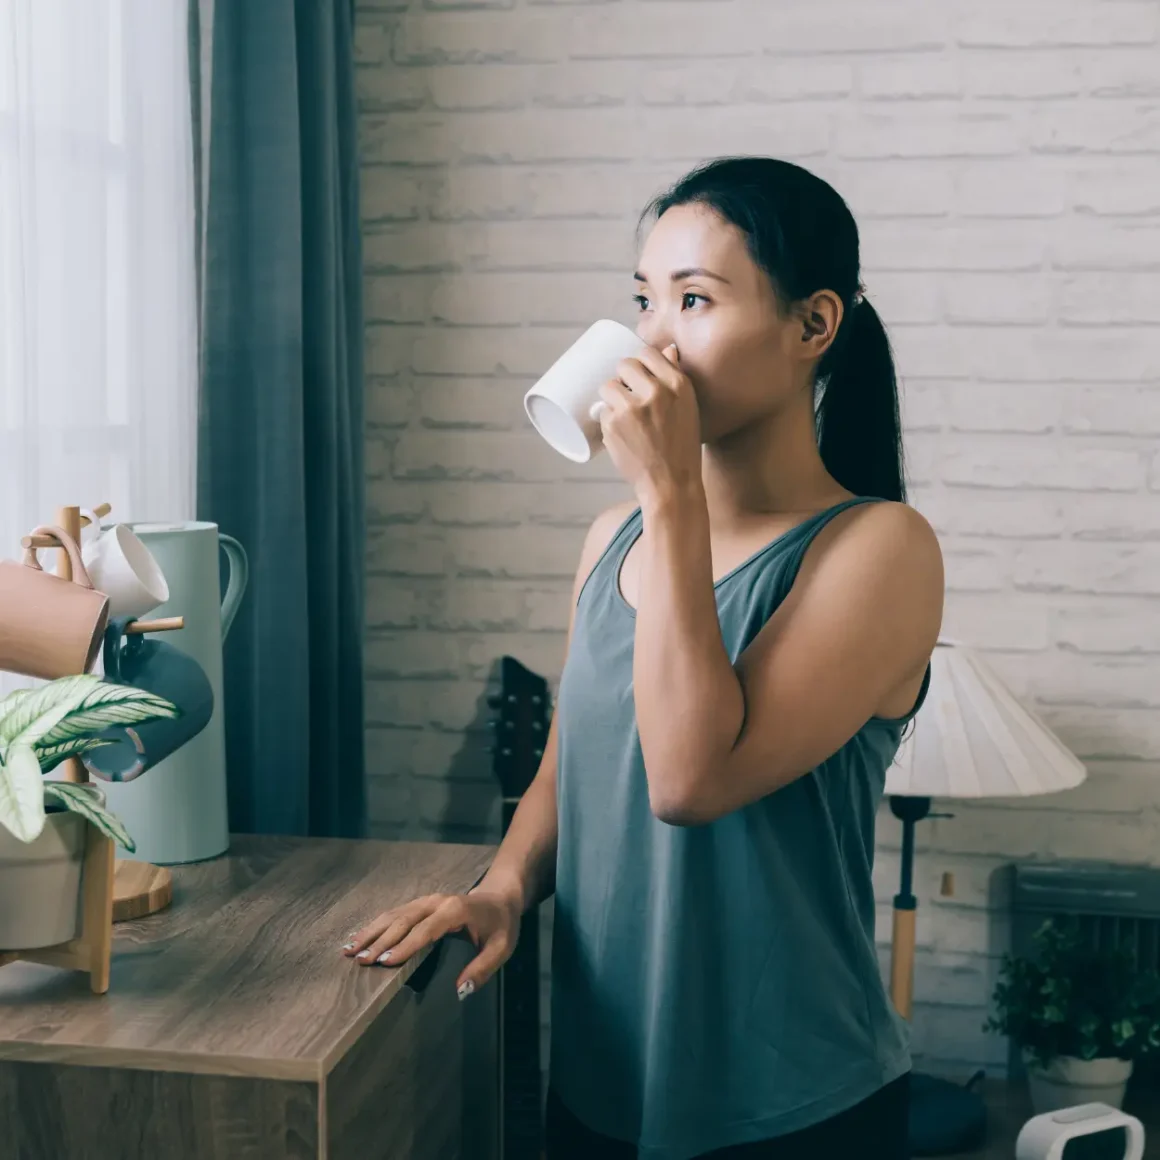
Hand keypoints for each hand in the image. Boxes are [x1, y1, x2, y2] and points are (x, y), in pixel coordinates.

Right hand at [341, 888, 519, 999]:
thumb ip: (482, 969)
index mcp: (455, 911)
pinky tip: (360, 937)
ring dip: (371, 931)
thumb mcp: (501, 949)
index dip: (404, 946)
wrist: (500, 897)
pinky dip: (376, 925)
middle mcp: (437, 902)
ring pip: (394, 915)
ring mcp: (427, 901)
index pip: (425, 930)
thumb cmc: (501, 926)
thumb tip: (461, 991)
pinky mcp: (421, 904)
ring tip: (349, 949)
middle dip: (379, 940)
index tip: (383, 963)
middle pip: (403, 921)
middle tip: (357, 960)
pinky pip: (395, 914)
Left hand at [595, 344, 701, 504]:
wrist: (671, 483)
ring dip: (612, 398)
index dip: (640, 363)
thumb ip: (676, 378)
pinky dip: (609, 421)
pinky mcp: (612, 425)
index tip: (639, 375)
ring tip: (624, 416)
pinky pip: (603, 411)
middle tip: (629, 396)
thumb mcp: (689, 408)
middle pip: (624, 365)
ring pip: (608, 386)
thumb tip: (667, 349)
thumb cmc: (681, 446)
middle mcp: (654, 392)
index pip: (648, 353)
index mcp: (677, 385)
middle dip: (623, 378)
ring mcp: (630, 408)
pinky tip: (623, 434)